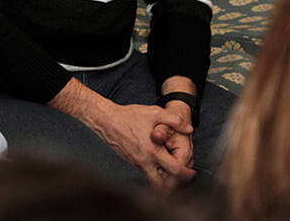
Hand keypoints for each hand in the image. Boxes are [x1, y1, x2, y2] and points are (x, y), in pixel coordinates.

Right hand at [49, 79, 193, 190]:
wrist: (106, 120)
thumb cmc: (128, 116)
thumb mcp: (155, 113)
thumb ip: (174, 120)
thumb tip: (189, 129)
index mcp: (153, 151)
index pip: (176, 171)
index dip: (187, 174)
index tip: (192, 172)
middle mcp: (145, 161)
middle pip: (165, 185)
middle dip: (177, 185)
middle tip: (184, 179)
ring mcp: (137, 163)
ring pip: (154, 181)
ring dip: (165, 181)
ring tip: (173, 173)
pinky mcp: (131, 161)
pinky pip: (147, 173)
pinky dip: (156, 173)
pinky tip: (160, 163)